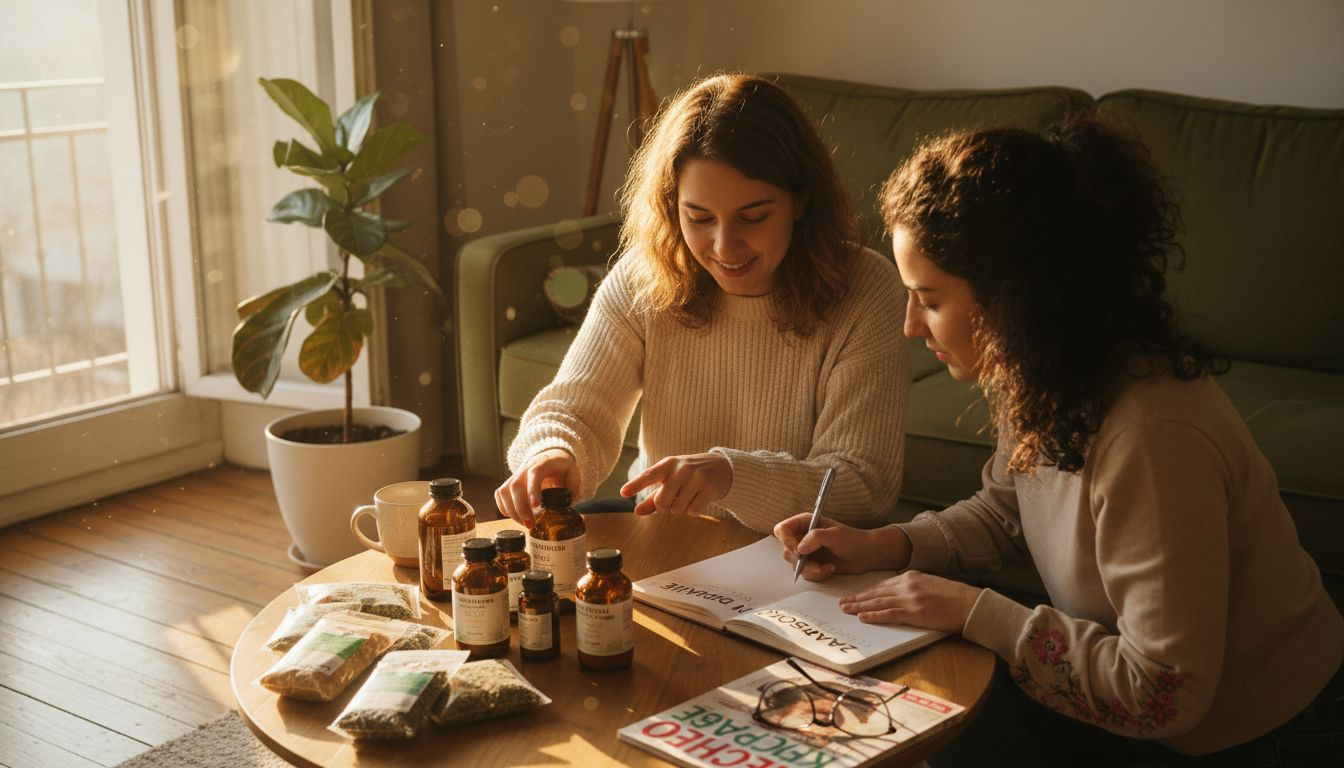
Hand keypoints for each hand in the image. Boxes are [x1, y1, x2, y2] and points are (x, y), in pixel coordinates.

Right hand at [494, 448, 578, 527]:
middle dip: (521, 508)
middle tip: (531, 524)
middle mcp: (526, 467)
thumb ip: (574, 489)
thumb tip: (569, 504)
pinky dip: (504, 508)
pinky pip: (500, 495)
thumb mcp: (574, 474)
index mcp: (544, 463)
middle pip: (516, 486)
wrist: (551, 456)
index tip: (536, 506)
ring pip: (505, 491)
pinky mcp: (510, 482)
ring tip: (526, 524)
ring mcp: (516, 474)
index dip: (533, 489)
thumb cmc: (562, 468)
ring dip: (512, 511)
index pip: (535, 473)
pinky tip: (516, 517)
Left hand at [619, 452, 732, 516]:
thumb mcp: (670, 479)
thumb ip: (652, 496)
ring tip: (688, 497)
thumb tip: (636, 512)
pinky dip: (693, 511)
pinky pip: (693, 511)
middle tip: (672, 502)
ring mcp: (697, 478)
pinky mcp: (710, 489)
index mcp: (667, 465)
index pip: (648, 475)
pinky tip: (698, 500)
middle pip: (662, 502)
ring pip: (678, 509)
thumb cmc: (688, 475)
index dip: (635, 485)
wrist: (721, 467)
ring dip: (681, 509)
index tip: (623, 493)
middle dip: (665, 508)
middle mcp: (681, 469)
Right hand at [773, 515, 910, 579]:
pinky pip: (806, 574)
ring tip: (828, 568)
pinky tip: (831, 569)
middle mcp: (802, 537)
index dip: (786, 541)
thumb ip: (816, 538)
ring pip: (795, 565)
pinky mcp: (813, 565)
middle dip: (802, 562)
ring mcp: (807, 552)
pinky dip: (817, 575)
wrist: (866, 555)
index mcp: (805, 523)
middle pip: (787, 551)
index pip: (782, 530)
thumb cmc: (853, 539)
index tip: (799, 551)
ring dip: (811, 570)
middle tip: (816, 565)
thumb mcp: (835, 535)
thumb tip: (800, 548)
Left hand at [838, 572, 981, 633]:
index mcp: (911, 576)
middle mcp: (907, 585)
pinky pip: (889, 614)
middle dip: (858, 598)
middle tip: (842, 602)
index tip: (855, 595)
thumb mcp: (931, 584)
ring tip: (846, 609)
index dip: (867, 591)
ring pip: (878, 602)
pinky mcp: (914, 613)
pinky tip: (863, 617)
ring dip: (859, 606)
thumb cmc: (955, 597)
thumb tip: (900, 595)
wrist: (970, 604)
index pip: (883, 584)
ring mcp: (910, 599)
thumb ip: (914, 587)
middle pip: (876, 592)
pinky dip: (874, 616)